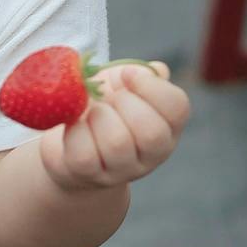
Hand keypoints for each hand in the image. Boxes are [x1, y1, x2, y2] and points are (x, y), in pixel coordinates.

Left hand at [37, 61, 190, 194]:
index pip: (177, 108)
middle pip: (152, 133)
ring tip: (91, 110)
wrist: (69, 139)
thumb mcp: (124, 84)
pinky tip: (77, 124)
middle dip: (125, 103)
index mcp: (169, 126)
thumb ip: (143, 73)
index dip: (151, 86)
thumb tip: (157, 71)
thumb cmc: (104, 105)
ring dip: (99, 116)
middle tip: (108, 97)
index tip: (126, 74)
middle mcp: (152, 154)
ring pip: (117, 143)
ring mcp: (122, 170)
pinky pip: (84, 154)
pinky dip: (76, 131)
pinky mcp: (89, 176)